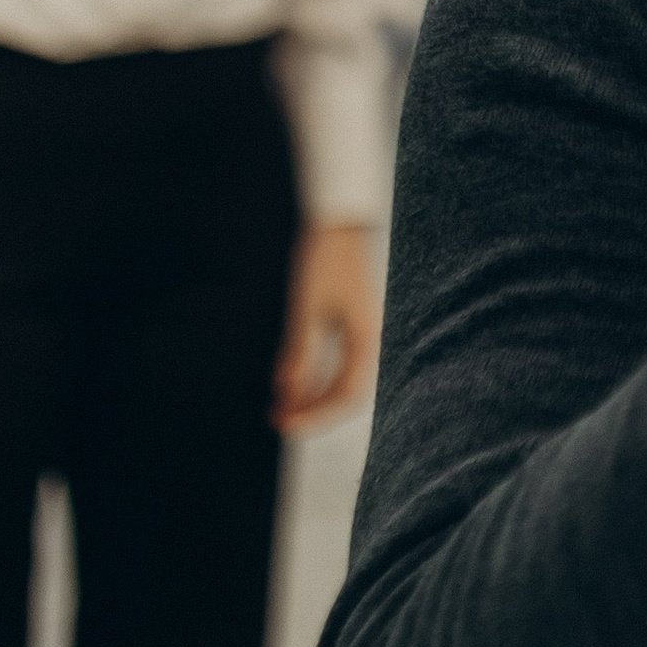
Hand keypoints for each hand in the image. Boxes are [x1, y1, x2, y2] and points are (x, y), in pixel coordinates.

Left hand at [274, 220, 376, 432]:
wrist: (340, 222)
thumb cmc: (326, 259)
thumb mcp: (308, 305)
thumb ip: (300, 350)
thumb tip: (287, 390)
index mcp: (365, 338)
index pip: (347, 393)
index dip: (317, 414)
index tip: (287, 424)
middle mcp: (368, 340)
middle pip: (345, 391)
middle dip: (312, 410)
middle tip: (278, 420)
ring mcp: (359, 333)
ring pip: (339, 378)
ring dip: (311, 394)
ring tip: (280, 405)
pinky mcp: (348, 324)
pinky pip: (335, 361)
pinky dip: (313, 375)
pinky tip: (290, 381)